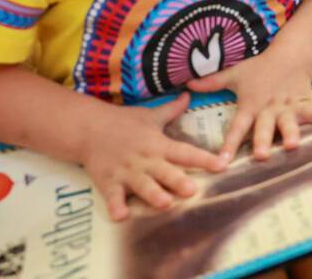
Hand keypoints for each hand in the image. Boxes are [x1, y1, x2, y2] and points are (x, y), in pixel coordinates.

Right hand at [78, 93, 225, 221]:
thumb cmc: (123, 122)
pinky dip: (116, 206)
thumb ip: (172, 109)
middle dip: (178, 181)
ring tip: (165, 204)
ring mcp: (126, 172)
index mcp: (158, 144)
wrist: (89, 128)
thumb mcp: (150, 115)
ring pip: (142, 185)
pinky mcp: (108, 181)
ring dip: (153, 194)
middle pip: (165, 171)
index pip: (185, 152)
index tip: (222, 165)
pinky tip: (121, 216)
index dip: (204, 159)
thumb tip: (189, 95)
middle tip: (192, 190)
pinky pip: (112, 197)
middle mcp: (145, 159)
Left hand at [189, 50, 311, 165]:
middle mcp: (268, 109)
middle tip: (259, 155)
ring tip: (292, 145)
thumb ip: (211, 82)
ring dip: (290, 133)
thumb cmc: (259, 69)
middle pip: (264, 128)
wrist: (289, 55)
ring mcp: (288, 108)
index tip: (220, 163)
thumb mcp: (234, 74)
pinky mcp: (304, 104)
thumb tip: (185, 83)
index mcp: (250, 105)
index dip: (228, 144)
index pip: (236, 127)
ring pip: (289, 123)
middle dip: (262, 141)